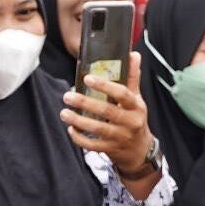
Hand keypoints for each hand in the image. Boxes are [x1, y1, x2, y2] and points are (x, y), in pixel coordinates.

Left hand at [62, 52, 155, 175]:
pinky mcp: (111, 149)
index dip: (105, 86)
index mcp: (136, 106)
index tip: (87, 78)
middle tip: (68, 96)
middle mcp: (130, 122)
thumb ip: (132, 77)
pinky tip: (71, 129)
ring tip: (64, 112)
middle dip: (86, 103)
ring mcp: (120, 137)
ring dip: (79, 121)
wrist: (139, 151)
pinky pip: (93, 145)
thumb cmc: (135, 119)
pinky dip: (80, 138)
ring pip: (98, 129)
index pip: (122, 94)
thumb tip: (134, 55)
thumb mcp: (137, 99)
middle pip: (107, 112)